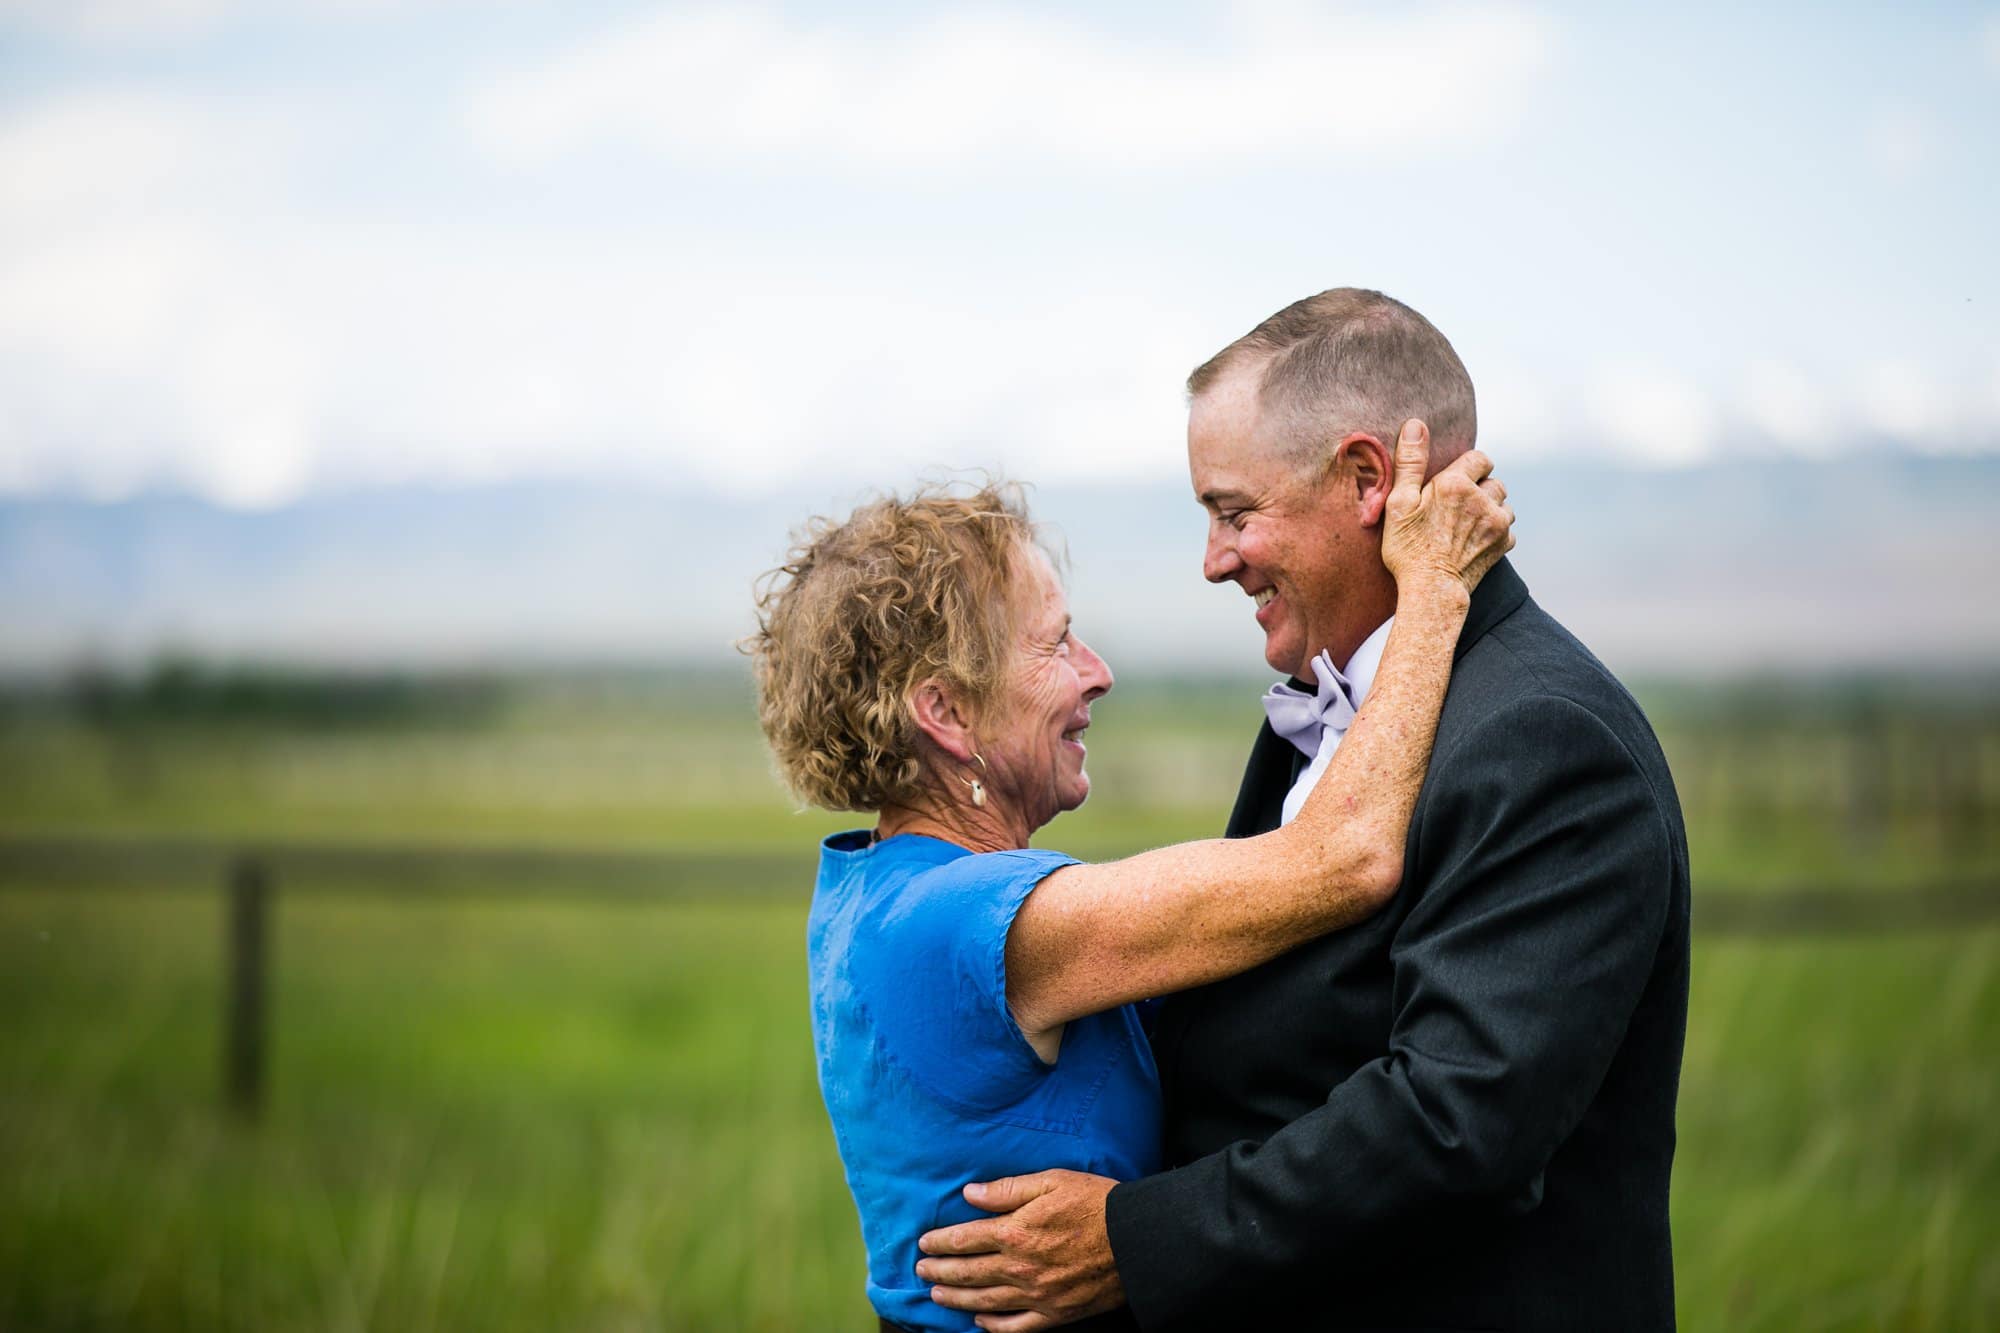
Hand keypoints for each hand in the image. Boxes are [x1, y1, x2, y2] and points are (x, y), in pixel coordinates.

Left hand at [915, 1170, 1122, 1330]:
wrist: (1137, 1240)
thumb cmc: (1096, 1203)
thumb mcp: (1051, 1181)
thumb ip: (1007, 1189)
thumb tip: (969, 1194)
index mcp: (1015, 1232)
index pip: (964, 1240)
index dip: (939, 1242)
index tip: (924, 1242)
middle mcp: (1019, 1267)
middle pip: (967, 1272)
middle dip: (939, 1270)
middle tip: (920, 1269)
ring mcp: (1036, 1295)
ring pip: (984, 1301)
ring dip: (956, 1298)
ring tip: (937, 1294)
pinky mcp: (1054, 1314)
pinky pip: (1015, 1327)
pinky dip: (993, 1326)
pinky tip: (979, 1321)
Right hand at [1379, 418, 1514, 594]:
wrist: (1431, 590)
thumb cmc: (1408, 548)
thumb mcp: (1399, 503)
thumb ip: (1410, 462)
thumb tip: (1416, 424)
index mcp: (1456, 484)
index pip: (1479, 458)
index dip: (1468, 467)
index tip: (1453, 481)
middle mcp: (1483, 499)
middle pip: (1494, 481)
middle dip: (1480, 488)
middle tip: (1456, 506)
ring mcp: (1497, 522)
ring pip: (1503, 503)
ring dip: (1490, 508)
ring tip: (1467, 523)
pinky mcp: (1503, 544)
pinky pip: (1507, 528)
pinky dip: (1495, 531)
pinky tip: (1475, 540)